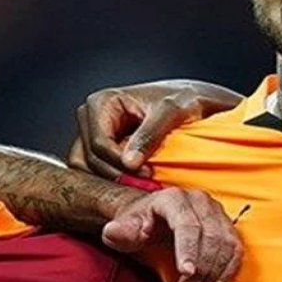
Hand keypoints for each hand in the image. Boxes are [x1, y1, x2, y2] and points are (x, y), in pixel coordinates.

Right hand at [70, 80, 242, 179]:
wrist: (190, 99)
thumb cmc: (182, 99)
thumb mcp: (171, 112)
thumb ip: (149, 135)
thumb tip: (129, 163)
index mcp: (101, 102)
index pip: (99, 144)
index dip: (121, 163)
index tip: (147, 172)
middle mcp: (90, 117)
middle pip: (91, 158)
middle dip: (119, 173)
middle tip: (148, 181)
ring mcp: (93, 133)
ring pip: (91, 167)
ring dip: (117, 178)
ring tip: (145, 182)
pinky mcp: (101, 147)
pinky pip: (99, 170)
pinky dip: (117, 177)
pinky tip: (140, 180)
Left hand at [103, 187, 242, 281]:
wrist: (152, 216)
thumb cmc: (138, 224)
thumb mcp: (122, 227)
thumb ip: (119, 231)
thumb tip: (114, 230)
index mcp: (173, 198)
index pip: (187, 224)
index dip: (189, 250)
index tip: (186, 272)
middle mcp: (199, 200)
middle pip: (211, 235)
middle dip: (201, 267)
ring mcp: (216, 211)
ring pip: (226, 242)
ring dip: (214, 270)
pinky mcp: (226, 224)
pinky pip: (236, 247)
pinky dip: (229, 267)